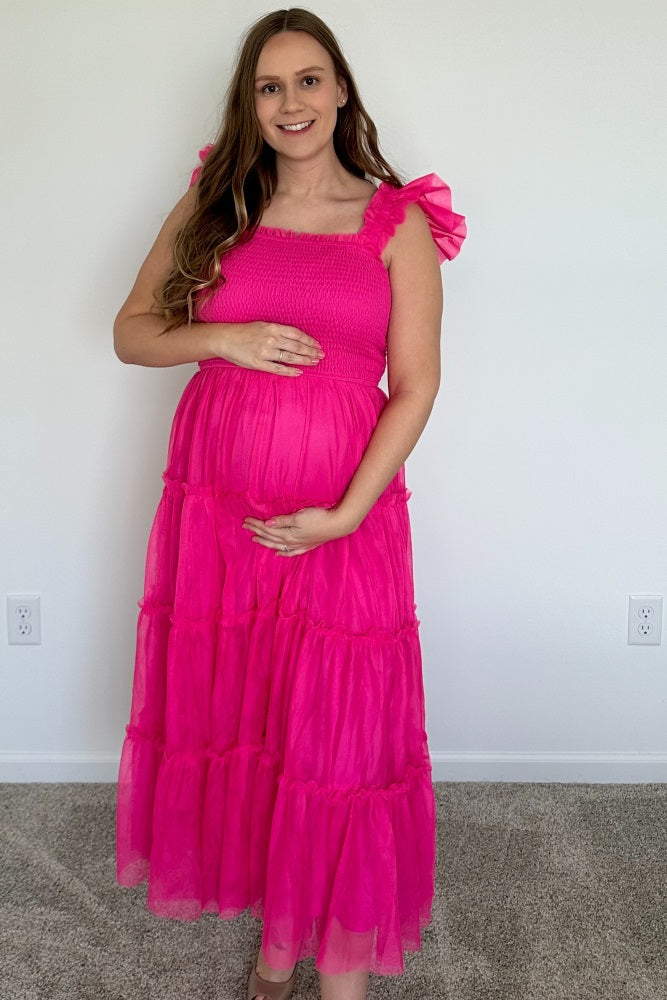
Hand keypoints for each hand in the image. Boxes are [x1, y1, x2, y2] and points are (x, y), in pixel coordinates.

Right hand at [219, 322, 324, 376]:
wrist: (225, 339)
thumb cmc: (244, 332)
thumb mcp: (262, 325)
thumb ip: (278, 331)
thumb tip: (295, 338)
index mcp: (273, 328)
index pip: (296, 334)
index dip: (309, 340)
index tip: (318, 345)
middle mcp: (271, 339)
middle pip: (296, 346)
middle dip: (311, 351)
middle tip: (321, 355)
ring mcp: (265, 352)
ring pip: (290, 357)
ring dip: (304, 360)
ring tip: (315, 362)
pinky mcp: (259, 363)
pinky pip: (278, 369)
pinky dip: (290, 371)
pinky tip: (299, 372)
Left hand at [242, 505, 356, 555]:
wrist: (338, 524)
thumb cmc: (318, 518)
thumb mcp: (298, 516)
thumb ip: (282, 521)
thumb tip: (267, 524)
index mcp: (287, 534)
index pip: (267, 529)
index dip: (256, 525)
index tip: (245, 521)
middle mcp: (291, 541)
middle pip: (270, 537)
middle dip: (257, 532)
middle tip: (245, 527)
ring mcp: (299, 545)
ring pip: (278, 545)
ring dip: (266, 542)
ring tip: (255, 540)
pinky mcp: (307, 545)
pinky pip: (291, 552)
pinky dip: (283, 553)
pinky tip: (277, 553)